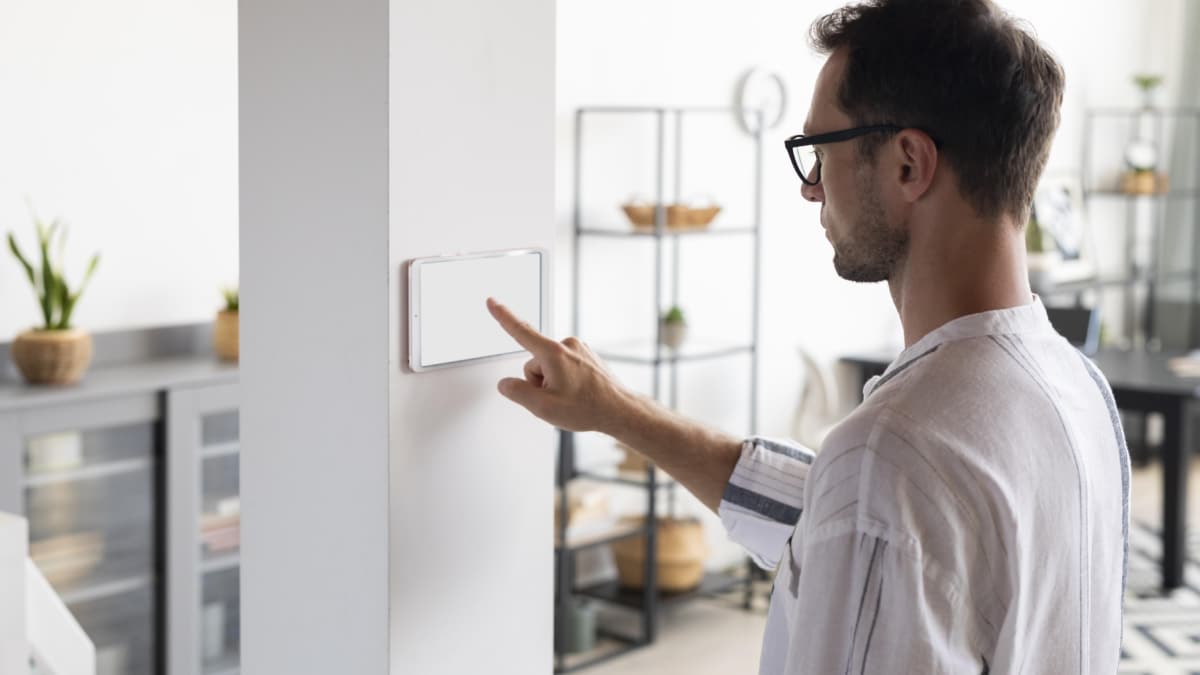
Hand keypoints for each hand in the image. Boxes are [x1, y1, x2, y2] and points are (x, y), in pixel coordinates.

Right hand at [486, 297, 631, 432]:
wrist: (620, 410)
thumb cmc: (588, 408)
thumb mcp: (544, 408)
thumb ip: (518, 393)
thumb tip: (505, 384)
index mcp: (553, 354)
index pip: (520, 331)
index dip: (503, 316)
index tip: (492, 301)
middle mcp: (567, 345)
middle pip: (535, 362)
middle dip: (539, 382)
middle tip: (558, 399)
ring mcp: (578, 349)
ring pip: (549, 365)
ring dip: (553, 382)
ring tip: (572, 397)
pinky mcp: (586, 355)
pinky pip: (563, 366)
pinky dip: (565, 379)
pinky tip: (578, 393)